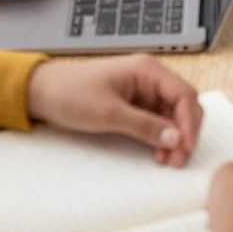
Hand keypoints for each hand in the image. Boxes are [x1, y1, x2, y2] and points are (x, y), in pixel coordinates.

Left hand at [26, 54, 202, 166]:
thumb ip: (144, 126)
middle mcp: (150, 79)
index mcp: (148, 70)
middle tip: (178, 159)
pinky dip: (160, 138)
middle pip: (183, 106)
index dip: (190, 122)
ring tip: (167, 161)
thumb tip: (176, 139)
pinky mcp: (134, 105)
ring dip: (173, 138)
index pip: (184, 95)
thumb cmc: (70, 93)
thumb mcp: (108, 113)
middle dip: (184, 133)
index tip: (186, 147)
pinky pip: (157, 122)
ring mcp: (142, 92)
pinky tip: (157, 153)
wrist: (42, 93)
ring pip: (172, 116)